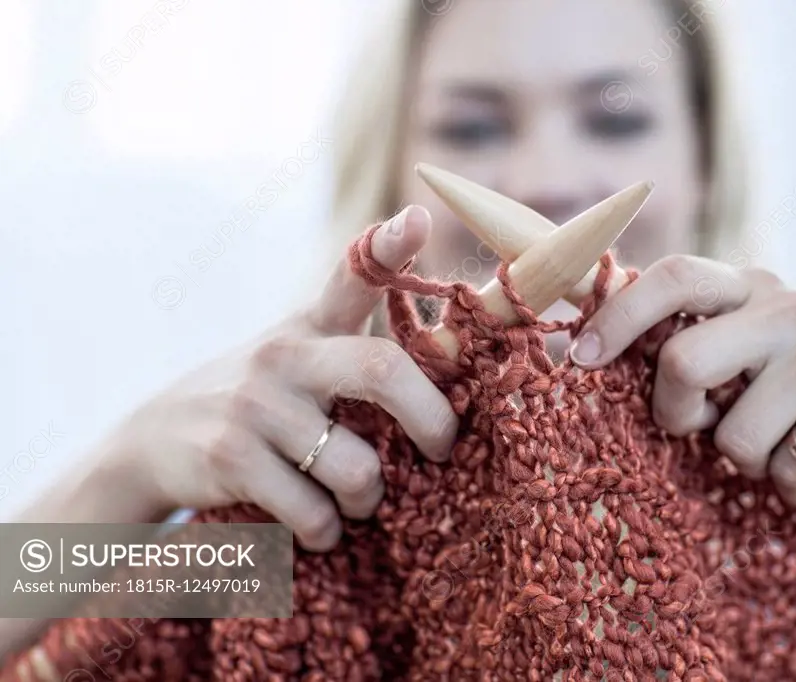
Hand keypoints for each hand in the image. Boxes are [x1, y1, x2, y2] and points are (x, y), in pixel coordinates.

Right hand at [101, 206, 457, 548]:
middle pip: (382, 369)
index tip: (420, 218)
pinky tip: (320, 528)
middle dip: (431, 420)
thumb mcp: (300, 360)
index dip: (390, 245)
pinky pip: (314, 512)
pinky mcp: (230, 456)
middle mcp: (287, 355)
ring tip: (361, 502)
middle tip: (442, 449)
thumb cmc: (259, 402)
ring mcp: (256, 404)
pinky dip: (327, 531)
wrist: (153, 442)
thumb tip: (453, 379)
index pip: (354, 273)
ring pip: (358, 467)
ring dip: (370, 500)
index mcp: (312, 327)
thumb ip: (359, 355)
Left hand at [569, 255, 795, 504]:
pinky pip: (784, 467)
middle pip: (682, 363)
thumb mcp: (754, 342)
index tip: (581, 357)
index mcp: (747, 286)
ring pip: (732, 434)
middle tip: (696, 424)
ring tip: (780, 446)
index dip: (617, 314)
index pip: (670, 276)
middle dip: (675, 413)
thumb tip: (592, 344)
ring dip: (747, 461)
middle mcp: (783, 304)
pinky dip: (791, 484)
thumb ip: (695, 336)